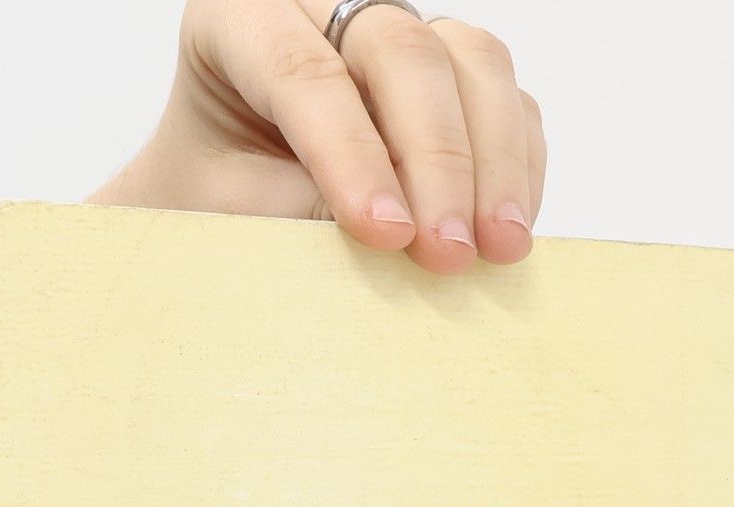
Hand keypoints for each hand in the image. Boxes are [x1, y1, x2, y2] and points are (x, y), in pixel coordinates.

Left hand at [89, 0, 545, 273]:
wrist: (228, 208)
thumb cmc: (215, 206)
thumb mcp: (229, 215)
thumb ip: (297, 211)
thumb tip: (397, 234)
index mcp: (240, 18)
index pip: (304, 73)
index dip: (352, 156)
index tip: (387, 237)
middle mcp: (325, 6)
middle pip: (403, 53)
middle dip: (436, 160)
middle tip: (449, 254)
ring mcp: (397, 32)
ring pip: (472, 61)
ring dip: (494, 161)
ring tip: (499, 248)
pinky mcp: (452, 76)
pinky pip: (507, 101)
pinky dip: (517, 167)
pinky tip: (508, 230)